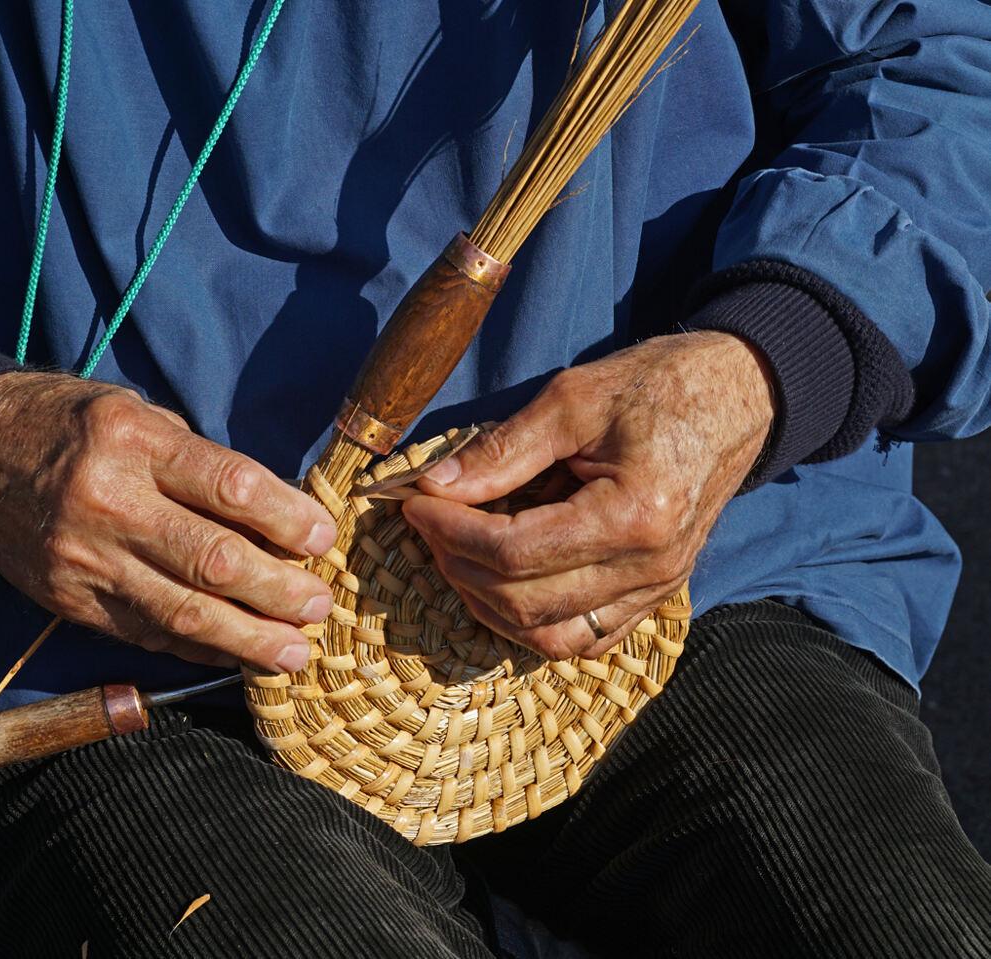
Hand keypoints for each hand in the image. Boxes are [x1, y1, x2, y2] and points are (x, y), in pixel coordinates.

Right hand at [0, 372, 336, 671]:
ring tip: (294, 651)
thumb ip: (201, 463)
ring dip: (249, 638)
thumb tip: (277, 517)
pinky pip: (146, 633)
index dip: (287, 518)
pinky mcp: (69, 599)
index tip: (323, 538)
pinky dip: (198, 648)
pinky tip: (237, 654)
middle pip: (214, 559)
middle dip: (279, 589)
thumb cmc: (74, 425)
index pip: (230, 486)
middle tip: (320, 605)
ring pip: (183, 611)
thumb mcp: (139, 414)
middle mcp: (109, 501)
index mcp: (134, 440)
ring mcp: (85, 558)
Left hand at [401, 331, 773, 659]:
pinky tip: (503, 585)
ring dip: (489, 606)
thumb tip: (435, 485)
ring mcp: (657, 589)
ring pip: (551, 638)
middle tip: (429, 524)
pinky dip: (534, 624)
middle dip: (460, 566)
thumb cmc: (661, 386)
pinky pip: (585, 638)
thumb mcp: (574, 399)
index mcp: (634, 516)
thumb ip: (502, 450)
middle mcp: (650, 568)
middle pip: (525, 602)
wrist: (741, 396)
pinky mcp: (656, 595)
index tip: (417, 502)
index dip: (452, 531)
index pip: (515, 552)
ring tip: (458, 555)